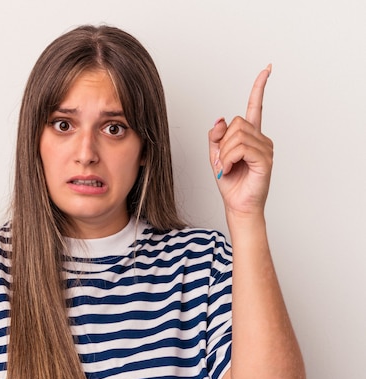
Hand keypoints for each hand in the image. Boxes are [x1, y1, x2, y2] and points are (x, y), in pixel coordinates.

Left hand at [209, 65, 273, 216]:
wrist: (237, 204)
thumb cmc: (230, 181)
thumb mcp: (215, 155)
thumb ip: (215, 136)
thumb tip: (220, 118)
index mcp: (250, 135)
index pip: (255, 107)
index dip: (260, 87)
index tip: (268, 68)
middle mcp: (261, 139)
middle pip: (236, 123)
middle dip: (222, 142)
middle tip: (222, 161)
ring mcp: (266, 148)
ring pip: (237, 136)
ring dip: (224, 153)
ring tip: (227, 167)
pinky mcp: (265, 160)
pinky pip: (241, 148)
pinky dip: (229, 158)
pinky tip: (230, 169)